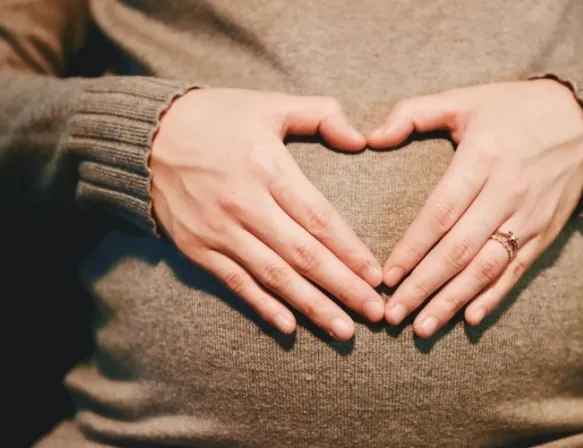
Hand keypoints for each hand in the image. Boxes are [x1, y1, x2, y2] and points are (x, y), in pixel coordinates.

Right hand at [151, 88, 383, 340]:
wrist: (147, 135)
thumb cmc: (216, 118)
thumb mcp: (269, 104)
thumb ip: (320, 115)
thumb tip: (360, 140)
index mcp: (267, 166)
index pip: (319, 218)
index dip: (350, 251)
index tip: (376, 276)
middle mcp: (244, 204)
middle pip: (303, 255)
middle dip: (343, 287)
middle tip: (375, 314)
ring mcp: (218, 230)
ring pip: (274, 276)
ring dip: (311, 306)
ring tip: (344, 329)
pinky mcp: (198, 248)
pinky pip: (236, 283)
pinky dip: (263, 306)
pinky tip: (290, 327)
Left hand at [368, 80, 582, 336]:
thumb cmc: (513, 109)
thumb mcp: (464, 99)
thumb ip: (413, 114)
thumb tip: (370, 138)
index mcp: (483, 157)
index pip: (441, 212)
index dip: (412, 247)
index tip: (386, 276)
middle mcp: (508, 191)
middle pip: (459, 249)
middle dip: (423, 286)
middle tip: (393, 314)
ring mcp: (529, 216)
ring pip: (486, 268)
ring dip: (453, 300)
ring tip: (422, 327)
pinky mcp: (545, 232)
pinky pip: (517, 270)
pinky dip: (493, 297)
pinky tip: (469, 318)